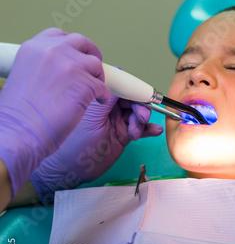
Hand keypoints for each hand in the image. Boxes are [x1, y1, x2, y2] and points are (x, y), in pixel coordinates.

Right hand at [0, 28, 109, 198]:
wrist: (19, 132)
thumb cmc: (18, 114)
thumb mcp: (24, 76)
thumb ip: (42, 66)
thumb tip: (59, 71)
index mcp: (34, 48)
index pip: (58, 36)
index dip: (71, 46)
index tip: (76, 54)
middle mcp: (53, 50)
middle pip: (82, 43)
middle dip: (90, 54)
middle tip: (93, 69)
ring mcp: (71, 65)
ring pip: (95, 64)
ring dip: (97, 77)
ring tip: (93, 91)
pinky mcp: (86, 84)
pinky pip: (103, 86)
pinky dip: (102, 95)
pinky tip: (97, 102)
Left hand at [30, 97, 162, 203]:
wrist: (71, 169)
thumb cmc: (74, 142)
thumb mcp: (93, 115)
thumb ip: (109, 96)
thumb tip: (120, 73)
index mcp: (99, 98)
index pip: (120, 86)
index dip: (132, 88)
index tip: (143, 93)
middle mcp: (109, 108)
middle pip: (132, 99)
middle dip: (140, 107)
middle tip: (142, 117)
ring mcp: (117, 121)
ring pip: (138, 114)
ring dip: (143, 120)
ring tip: (137, 132)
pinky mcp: (123, 134)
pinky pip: (141, 128)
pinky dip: (149, 129)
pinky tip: (154, 131)